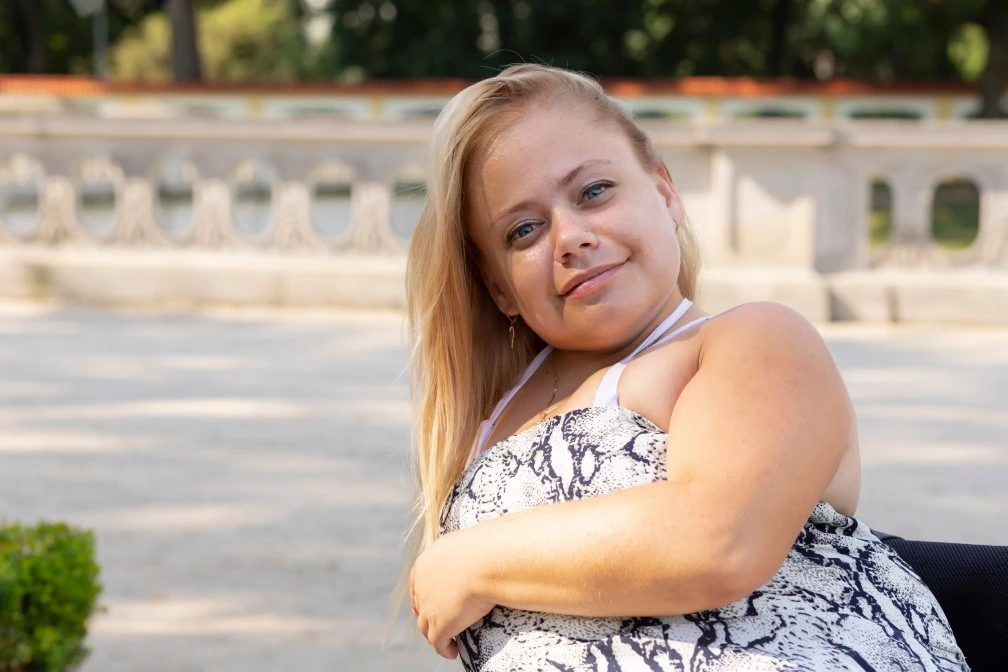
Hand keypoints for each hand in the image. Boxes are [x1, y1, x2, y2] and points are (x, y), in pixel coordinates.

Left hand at [410, 529, 495, 658]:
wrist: (486, 561)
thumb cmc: (486, 547)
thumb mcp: (468, 542)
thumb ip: (466, 550)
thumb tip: (484, 546)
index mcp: (424, 564)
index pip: (418, 585)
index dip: (424, 596)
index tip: (432, 602)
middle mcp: (421, 587)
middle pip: (419, 608)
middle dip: (427, 616)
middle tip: (438, 623)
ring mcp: (428, 608)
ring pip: (426, 628)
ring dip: (435, 635)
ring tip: (448, 640)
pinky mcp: (440, 625)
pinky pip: (438, 643)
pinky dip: (445, 649)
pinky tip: (453, 651)